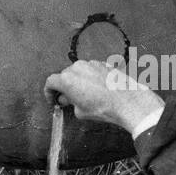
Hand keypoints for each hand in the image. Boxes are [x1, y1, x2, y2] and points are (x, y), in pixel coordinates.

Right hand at [45, 60, 163, 132]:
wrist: (126, 102)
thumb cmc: (103, 107)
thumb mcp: (80, 111)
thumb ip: (69, 102)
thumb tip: (67, 99)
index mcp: (67, 79)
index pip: (51, 82)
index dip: (49, 92)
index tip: (53, 98)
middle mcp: (77, 67)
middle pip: (64, 75)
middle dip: (64, 87)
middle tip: (68, 99)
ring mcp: (91, 64)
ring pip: (78, 71)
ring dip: (78, 81)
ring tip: (85, 95)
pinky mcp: (103, 64)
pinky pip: (91, 70)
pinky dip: (90, 77)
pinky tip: (97, 89)